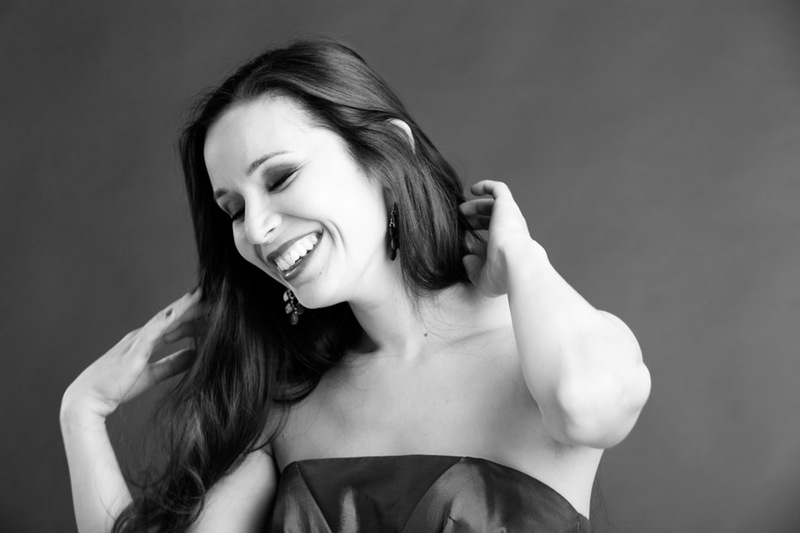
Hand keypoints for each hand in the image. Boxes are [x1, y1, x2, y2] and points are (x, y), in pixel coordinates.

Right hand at [62, 289, 203, 422]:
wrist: (88, 399)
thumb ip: (173, 364)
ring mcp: (137, 339)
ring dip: (183, 306)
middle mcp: (142, 335)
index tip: (211, 310)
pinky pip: (152, 330)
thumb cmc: (117, 387)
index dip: (192, 317)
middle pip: (173, 317)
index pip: (174, 325)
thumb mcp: (153, 374)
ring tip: (201, 295)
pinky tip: (178, 311)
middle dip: (193, 308)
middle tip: (215, 298)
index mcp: (145, 341)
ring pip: (165, 318)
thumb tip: (195, 356)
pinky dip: (165, 319)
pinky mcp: (133, 348)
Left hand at [459, 180, 537, 296]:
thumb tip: (466, 258)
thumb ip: (472, 268)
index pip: (490, 241)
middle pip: (492, 221)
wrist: (516, 263)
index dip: (474, 242)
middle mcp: (512, 232)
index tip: (463, 245)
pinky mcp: (507, 205)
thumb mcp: (481, 276)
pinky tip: (473, 188)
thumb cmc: (501, 274)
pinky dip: (487, 186)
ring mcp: (510, 218)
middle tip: (459, 223)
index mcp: (508, 250)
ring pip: (494, 205)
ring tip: (460, 210)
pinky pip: (499, 189)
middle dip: (474, 221)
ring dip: (476, 206)